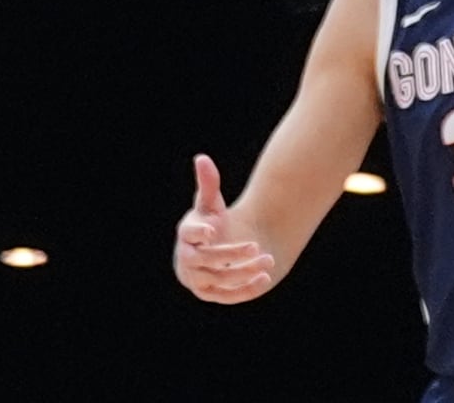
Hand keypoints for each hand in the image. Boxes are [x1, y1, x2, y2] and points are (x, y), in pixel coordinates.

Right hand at [172, 154, 276, 304]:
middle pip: (205, 259)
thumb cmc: (211, 224)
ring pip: (220, 279)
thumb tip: (202, 158)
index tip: (213, 230)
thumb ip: (207, 184)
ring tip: (267, 259)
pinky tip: (265, 278)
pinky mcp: (211, 293)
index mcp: (186, 235)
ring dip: (244, 270)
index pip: (188, 235)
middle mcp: (187, 259)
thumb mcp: (209, 205)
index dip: (198, 234)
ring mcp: (198, 279)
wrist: (213, 251)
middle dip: (231, 253)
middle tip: (255, 245)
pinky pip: (228, 295)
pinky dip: (246, 289)